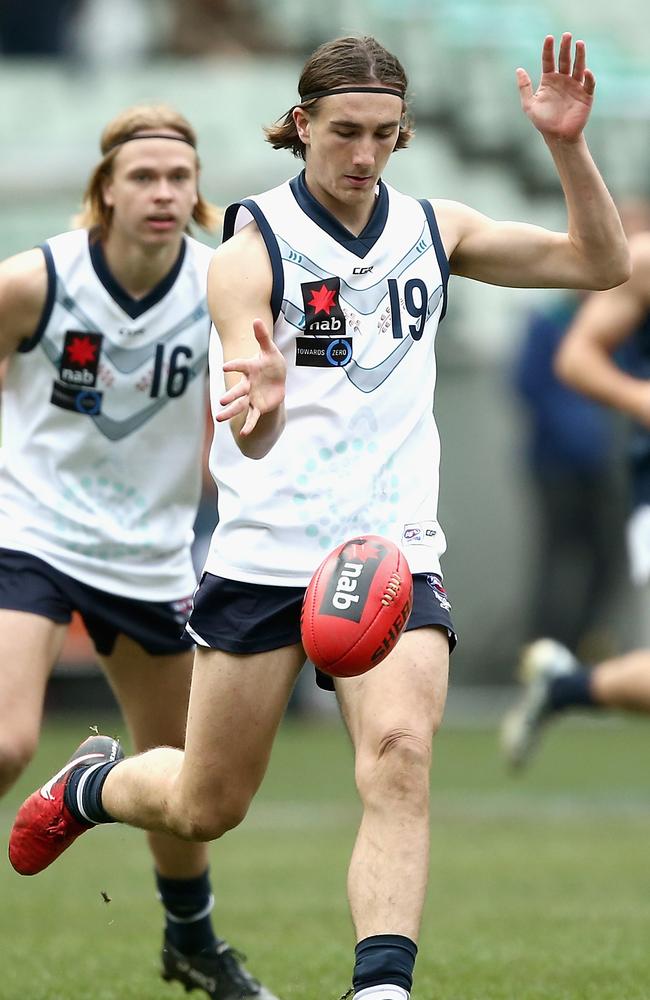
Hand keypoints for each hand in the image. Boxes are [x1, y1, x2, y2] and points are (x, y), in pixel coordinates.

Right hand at [217, 319, 285, 435]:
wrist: (276, 379)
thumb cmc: (271, 363)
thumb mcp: (270, 350)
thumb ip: (262, 337)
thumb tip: (257, 320)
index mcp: (249, 369)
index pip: (240, 366)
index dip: (233, 366)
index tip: (224, 368)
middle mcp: (247, 384)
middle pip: (237, 391)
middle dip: (230, 396)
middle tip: (220, 402)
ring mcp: (251, 397)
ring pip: (240, 405)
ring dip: (230, 412)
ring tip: (219, 418)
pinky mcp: (258, 407)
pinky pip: (252, 417)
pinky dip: (249, 425)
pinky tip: (244, 434)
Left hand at [517, 33, 594, 142]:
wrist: (557, 136)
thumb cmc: (543, 122)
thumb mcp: (529, 105)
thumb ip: (524, 87)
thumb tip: (519, 69)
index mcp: (549, 80)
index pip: (548, 60)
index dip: (548, 49)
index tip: (549, 38)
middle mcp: (563, 80)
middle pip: (564, 60)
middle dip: (565, 47)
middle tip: (566, 35)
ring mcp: (575, 86)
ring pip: (578, 67)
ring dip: (580, 55)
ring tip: (579, 43)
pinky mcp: (585, 95)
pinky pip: (588, 83)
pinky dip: (588, 77)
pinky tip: (585, 71)